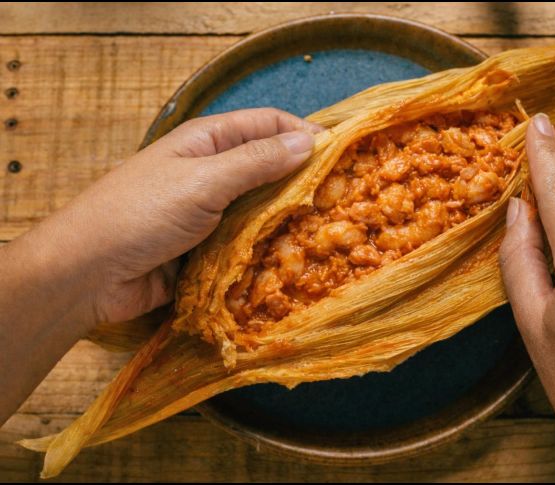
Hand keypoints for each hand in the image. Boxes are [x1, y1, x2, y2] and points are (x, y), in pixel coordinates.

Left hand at [52, 108, 319, 323]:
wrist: (88, 274)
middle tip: (344, 196)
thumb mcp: (203, 180)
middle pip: (269, 166)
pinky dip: (269, 248)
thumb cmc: (140, 214)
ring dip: (289, 218)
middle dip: (303, 179)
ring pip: (262, 208)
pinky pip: (248, 242)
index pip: (267, 124)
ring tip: (328, 229)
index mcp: (208, 141)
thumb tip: (307, 142)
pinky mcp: (208, 248)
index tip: (341, 153)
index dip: (303, 133)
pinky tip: (295, 258)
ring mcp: (210, 211)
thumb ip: (256, 162)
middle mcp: (212, 171)